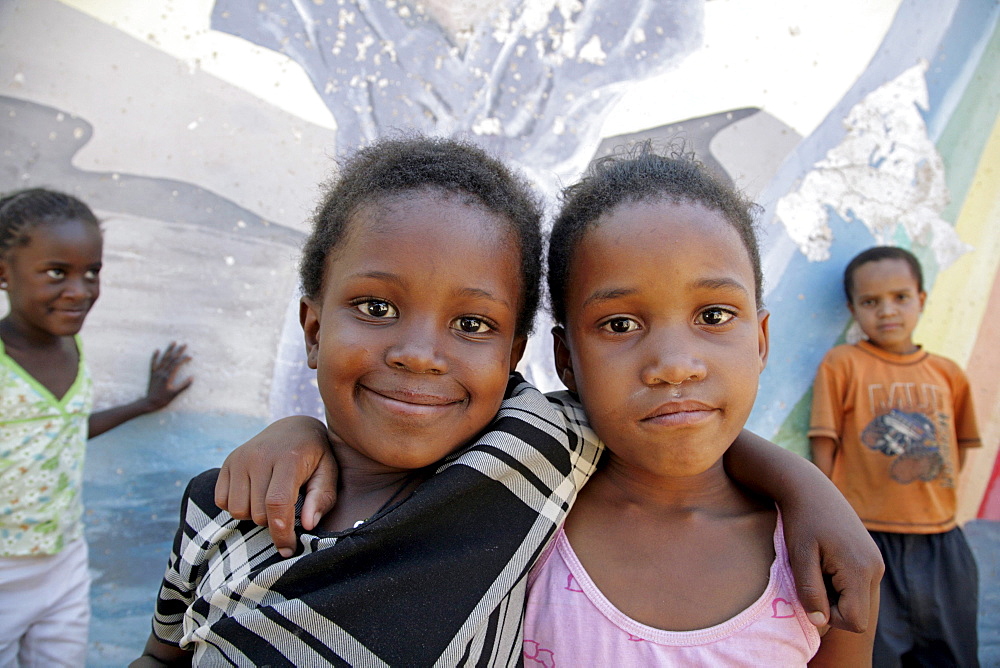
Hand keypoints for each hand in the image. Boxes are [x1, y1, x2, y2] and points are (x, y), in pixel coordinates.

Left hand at [144, 342, 192, 409]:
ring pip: (163, 359)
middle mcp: (161, 372)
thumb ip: (184, 385)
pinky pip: (153, 363)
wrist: (150, 403)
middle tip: (184, 344)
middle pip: (171, 359)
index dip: (183, 359)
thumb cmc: (163, 399)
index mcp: (168, 376)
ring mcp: (156, 372)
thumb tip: (192, 378)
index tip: (190, 356)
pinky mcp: (152, 374)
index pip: (177, 364)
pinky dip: (155, 356)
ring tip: (173, 342)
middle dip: (178, 351)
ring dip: (168, 350)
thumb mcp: (175, 394)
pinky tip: (157, 350)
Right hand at [215, 416, 337, 556]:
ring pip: (237, 510)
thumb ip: (321, 499)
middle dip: (272, 522)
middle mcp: (259, 456)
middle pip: (257, 513)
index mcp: (288, 458)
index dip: (281, 533)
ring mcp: (240, 458)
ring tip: (270, 501)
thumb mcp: (328, 474)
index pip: (277, 504)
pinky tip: (254, 495)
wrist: (294, 428)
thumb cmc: (316, 457)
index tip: (289, 549)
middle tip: (287, 510)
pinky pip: (221, 501)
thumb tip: (307, 526)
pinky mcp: (227, 462)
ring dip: (254, 515)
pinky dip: (237, 506)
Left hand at [783, 488, 883, 631]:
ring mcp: (876, 562)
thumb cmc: (801, 520)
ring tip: (817, 567)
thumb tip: (820, 621)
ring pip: (858, 600)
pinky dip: (840, 583)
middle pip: (858, 613)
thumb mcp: (800, 556)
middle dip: (832, 605)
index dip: (829, 617)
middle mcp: (875, 568)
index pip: (854, 621)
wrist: (810, 489)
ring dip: (835, 593)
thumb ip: (809, 590)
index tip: (809, 593)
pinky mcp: (871, 558)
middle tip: (811, 577)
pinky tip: (825, 562)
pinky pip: (858, 586)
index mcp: (861, 570)